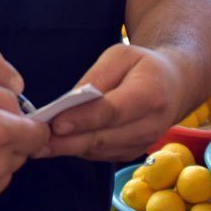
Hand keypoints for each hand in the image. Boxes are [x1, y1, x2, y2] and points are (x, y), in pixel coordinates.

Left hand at [37, 43, 183, 161]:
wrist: (175, 86)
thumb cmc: (143, 66)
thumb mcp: (121, 56)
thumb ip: (96, 77)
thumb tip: (70, 101)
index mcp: (150, 95)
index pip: (112, 112)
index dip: (83, 120)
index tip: (55, 124)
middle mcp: (149, 125)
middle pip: (102, 137)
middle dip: (67, 141)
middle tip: (35, 142)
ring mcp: (142, 144)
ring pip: (99, 150)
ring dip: (68, 149)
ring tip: (38, 145)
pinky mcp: (131, 153)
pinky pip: (100, 154)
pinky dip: (78, 150)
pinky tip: (55, 146)